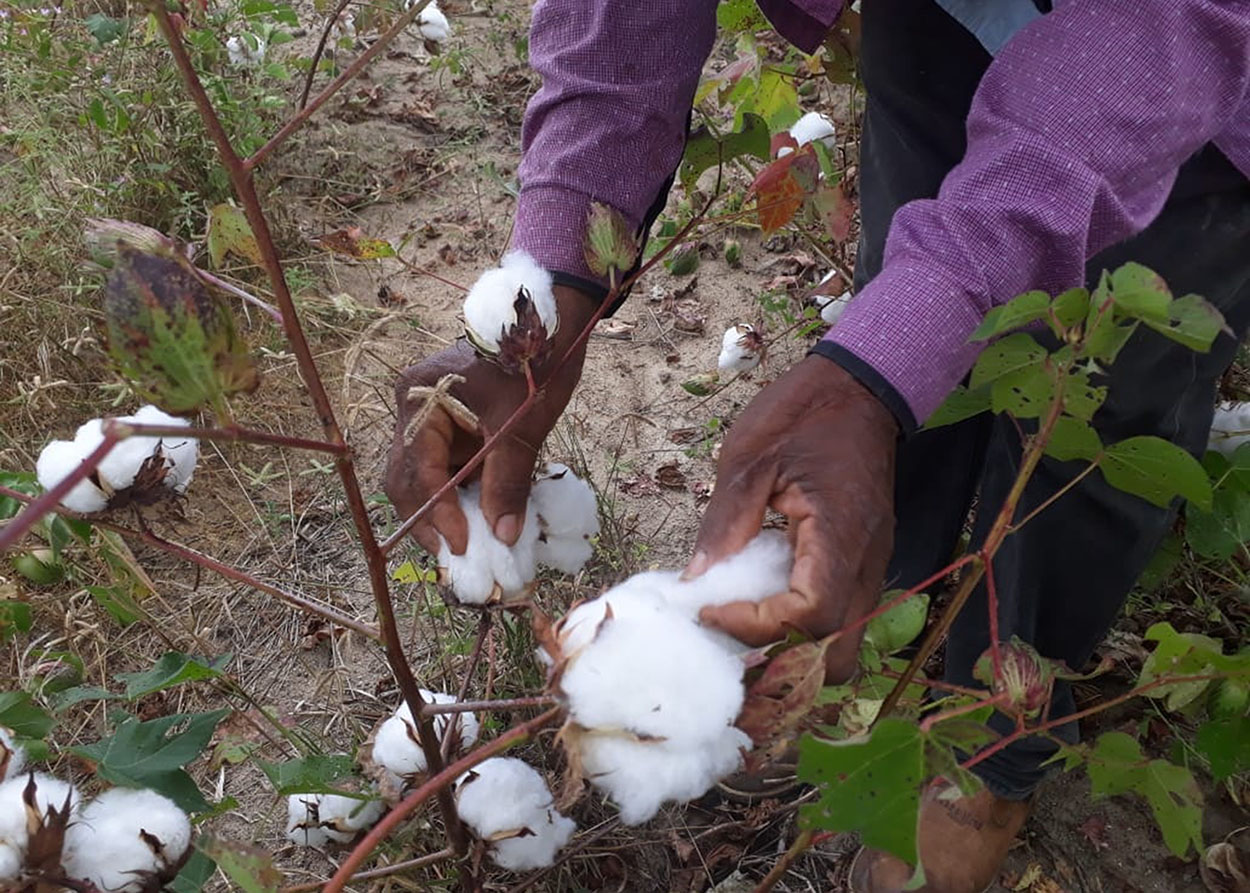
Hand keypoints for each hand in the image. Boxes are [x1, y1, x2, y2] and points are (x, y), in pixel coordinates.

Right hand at [385, 285, 597, 554]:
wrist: (550, 319)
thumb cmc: (535, 361)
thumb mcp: (522, 426)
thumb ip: (507, 482)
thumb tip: (503, 536)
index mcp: (421, 399)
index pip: (418, 470)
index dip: (438, 513)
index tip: (462, 546)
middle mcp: (414, 407)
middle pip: (406, 477)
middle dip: (429, 520)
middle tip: (457, 557)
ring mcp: (428, 415)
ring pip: (420, 476)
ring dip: (440, 512)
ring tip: (467, 547)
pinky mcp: (448, 423)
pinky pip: (442, 466)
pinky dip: (456, 494)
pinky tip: (476, 520)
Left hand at [685, 355, 897, 680]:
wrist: (860, 386)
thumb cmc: (804, 414)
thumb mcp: (749, 459)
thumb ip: (725, 524)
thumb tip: (696, 581)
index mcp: (840, 534)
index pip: (810, 616)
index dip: (756, 626)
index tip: (710, 608)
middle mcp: (866, 562)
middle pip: (838, 654)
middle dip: (783, 661)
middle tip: (730, 633)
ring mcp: (872, 565)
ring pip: (843, 641)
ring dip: (795, 650)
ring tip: (743, 624)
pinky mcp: (864, 561)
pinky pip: (841, 615)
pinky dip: (803, 626)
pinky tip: (764, 601)